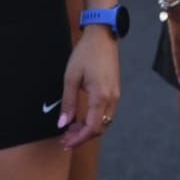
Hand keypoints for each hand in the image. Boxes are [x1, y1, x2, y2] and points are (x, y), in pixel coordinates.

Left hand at [59, 26, 120, 148]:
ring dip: (88, 128)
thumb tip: (63, 124)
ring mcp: (116, 94)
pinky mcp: (115, 90)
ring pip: (104, 121)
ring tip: (71, 129)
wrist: (103, 35)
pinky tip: (82, 117)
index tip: (65, 143)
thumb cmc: (85, 54)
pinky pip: (106, 112)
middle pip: (100, 128)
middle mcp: (112, 98)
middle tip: (65, 139)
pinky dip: (94, 119)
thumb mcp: (71, 77)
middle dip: (83, 137)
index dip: (79, 139)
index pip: (92, 128)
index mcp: (100, 96)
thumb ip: (68, 103)